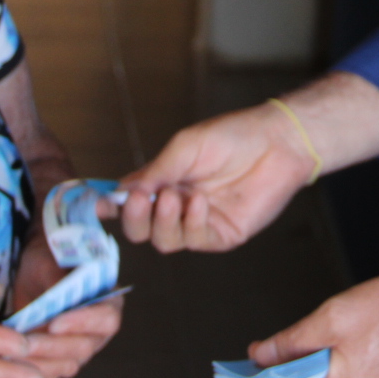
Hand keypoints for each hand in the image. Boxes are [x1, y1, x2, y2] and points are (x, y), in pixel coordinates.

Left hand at [9, 237, 124, 377]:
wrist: (32, 276)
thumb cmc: (47, 263)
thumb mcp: (50, 265)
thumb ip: (56, 282)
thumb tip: (57, 301)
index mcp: (108, 302)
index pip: (106, 319)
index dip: (83, 323)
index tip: (55, 323)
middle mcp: (99, 331)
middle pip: (84, 347)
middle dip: (52, 346)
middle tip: (25, 343)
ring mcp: (81, 351)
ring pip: (67, 365)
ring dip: (39, 362)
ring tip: (12, 354)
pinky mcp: (60, 363)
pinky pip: (50, 375)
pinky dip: (30, 371)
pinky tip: (10, 363)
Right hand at [118, 103, 313, 251]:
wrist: (276, 142)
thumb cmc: (233, 136)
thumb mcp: (186, 146)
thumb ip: (156, 171)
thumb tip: (121, 191)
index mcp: (163, 181)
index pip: (129, 201)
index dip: (111, 207)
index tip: (101, 206)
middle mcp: (176, 205)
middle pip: (140, 230)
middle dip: (134, 219)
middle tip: (141, 199)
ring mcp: (198, 222)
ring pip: (164, 241)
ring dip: (164, 221)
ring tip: (177, 196)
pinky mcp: (222, 234)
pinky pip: (195, 239)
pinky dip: (192, 222)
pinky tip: (200, 202)